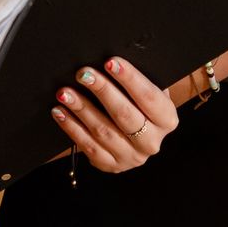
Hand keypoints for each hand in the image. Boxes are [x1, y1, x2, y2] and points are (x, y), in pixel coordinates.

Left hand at [51, 58, 178, 173]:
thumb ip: (138, 79)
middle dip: (102, 91)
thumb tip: (112, 61)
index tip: (110, 62)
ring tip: (65, 92)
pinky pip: (89, 146)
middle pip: (124, 115)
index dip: (130, 79)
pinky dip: (72, 128)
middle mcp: (152, 142)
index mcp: (166, 119)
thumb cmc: (140, 104)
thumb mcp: (148, 91)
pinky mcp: (111, 165)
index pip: (148, 97)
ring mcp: (132, 157)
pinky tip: (60, 112)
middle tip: (83, 74)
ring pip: (103, 131)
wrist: (137, 135)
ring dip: (82, 109)